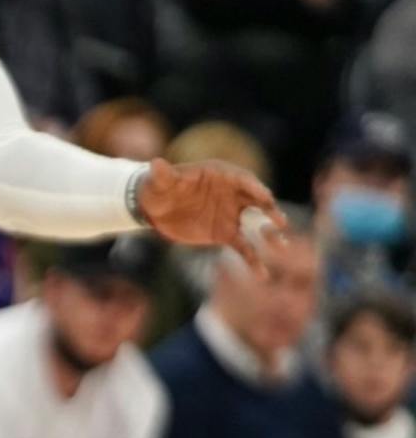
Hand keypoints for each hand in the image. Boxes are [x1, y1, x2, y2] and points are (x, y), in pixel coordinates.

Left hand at [134, 158, 284, 267]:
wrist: (156, 206)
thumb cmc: (160, 187)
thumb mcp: (160, 180)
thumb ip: (163, 174)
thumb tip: (156, 163)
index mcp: (223, 176)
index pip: (244, 180)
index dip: (254, 188)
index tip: (264, 197)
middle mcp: (233, 194)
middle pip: (257, 202)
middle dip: (269, 211)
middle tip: (280, 222)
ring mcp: (231, 215)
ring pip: (255, 225)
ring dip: (269, 236)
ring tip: (281, 247)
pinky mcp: (224, 234)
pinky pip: (242, 247)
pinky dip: (252, 259)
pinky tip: (263, 274)